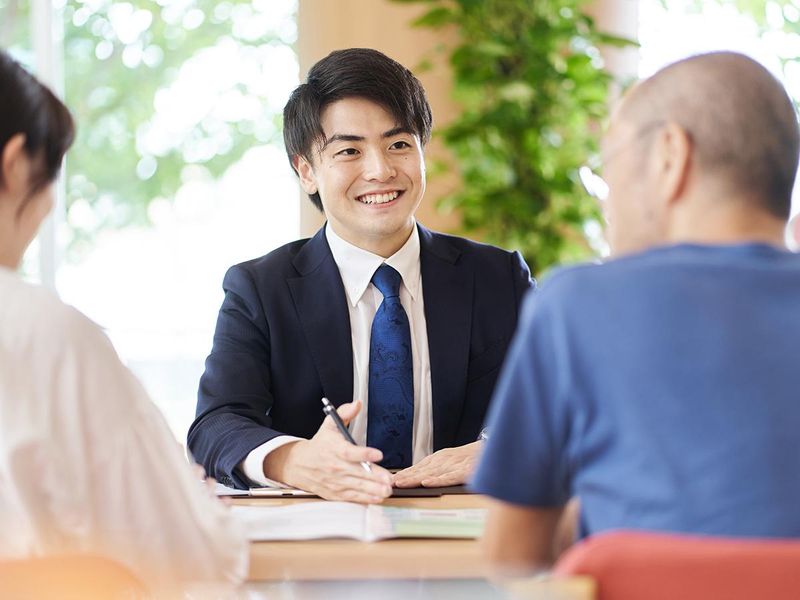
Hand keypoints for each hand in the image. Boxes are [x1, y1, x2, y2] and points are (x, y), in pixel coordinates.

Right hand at [263, 400, 392, 503]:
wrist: (299, 464)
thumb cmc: (319, 445)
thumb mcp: (329, 425)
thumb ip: (345, 413)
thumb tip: (357, 404)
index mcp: (334, 449)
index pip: (350, 452)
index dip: (364, 454)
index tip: (378, 454)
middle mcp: (335, 466)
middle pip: (357, 472)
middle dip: (374, 476)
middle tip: (388, 479)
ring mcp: (335, 481)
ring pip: (356, 487)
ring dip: (373, 490)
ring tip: (386, 490)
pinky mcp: (335, 492)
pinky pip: (352, 497)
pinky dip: (364, 499)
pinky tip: (376, 498)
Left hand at [392, 441, 481, 487]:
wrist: (493, 450)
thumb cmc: (472, 458)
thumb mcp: (451, 461)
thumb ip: (437, 469)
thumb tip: (419, 479)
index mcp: (440, 459)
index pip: (418, 467)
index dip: (404, 474)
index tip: (390, 480)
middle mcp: (445, 460)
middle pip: (421, 470)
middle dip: (405, 477)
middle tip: (389, 483)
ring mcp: (455, 465)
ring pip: (432, 473)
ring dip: (415, 478)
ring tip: (401, 483)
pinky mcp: (466, 471)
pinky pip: (450, 476)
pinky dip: (438, 480)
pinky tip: (428, 483)